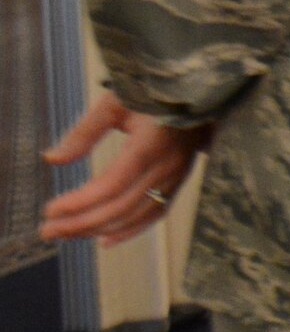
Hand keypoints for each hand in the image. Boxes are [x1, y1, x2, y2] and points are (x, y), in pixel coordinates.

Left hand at [39, 92, 211, 247]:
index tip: (49, 209)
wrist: (200, 91)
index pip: (112, 184)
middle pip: (121, 206)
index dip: (80, 202)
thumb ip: (84, 132)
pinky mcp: (179, 182)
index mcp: (149, 144)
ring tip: (65, 234)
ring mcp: (176, 177)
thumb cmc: (152, 94)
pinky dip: (129, 231)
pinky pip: (154, 214)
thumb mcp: (115, 104)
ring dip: (98, 229)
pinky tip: (104, 240)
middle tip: (47, 230)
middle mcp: (166, 166)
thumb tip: (51, 160)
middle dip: (81, 223)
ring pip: (135, 215)